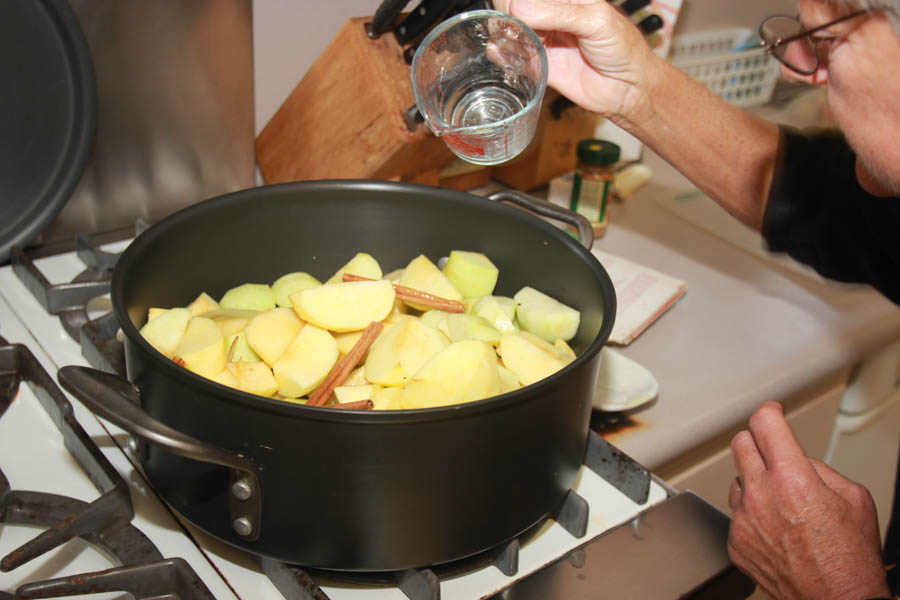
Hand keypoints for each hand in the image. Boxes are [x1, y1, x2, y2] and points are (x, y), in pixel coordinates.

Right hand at [492, 0, 660, 117]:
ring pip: (510, 31)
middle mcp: (551, 16)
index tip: (515, 10)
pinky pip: (514, 57)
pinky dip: (503, 55)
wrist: (628, 88)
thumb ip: (557, 13)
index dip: (517, 1)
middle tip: (513, 29)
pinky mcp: (539, 64)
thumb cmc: (622, 48)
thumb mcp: (594, 21)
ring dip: (502, 35)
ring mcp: (544, 39)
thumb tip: (518, 7)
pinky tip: (504, 56)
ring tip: (510, 43)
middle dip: (507, 17)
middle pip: (515, 9)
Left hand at [728, 401, 889, 599]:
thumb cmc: (850, 558)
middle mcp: (761, 496)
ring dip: (754, 482)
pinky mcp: (735, 541)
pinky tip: (775, 529)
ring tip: (782, 503)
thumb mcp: (853, 498)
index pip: (764, 423)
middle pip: (741, 444)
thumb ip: (819, 468)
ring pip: (737, 480)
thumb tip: (798, 458)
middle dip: (758, 442)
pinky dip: (752, 515)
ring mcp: (744, 520)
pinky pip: (736, 514)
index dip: (769, 412)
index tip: (772, 412)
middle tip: (773, 451)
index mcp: (792, 479)